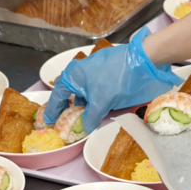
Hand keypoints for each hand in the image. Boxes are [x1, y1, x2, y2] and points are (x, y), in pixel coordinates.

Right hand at [43, 27, 181, 131]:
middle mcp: (80, 72)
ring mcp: (93, 71)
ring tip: (85, 119)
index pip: (57, 96)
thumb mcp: (101, 102)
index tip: (49, 121)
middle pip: (71, 94)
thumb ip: (90, 117)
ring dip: (85, 106)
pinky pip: (95, 89)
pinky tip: (99, 109)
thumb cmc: (116, 78)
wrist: (141, 61)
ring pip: (84, 92)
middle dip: (70, 109)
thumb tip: (86, 128)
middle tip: (68, 123)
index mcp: (72, 76)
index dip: (53, 110)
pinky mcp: (105, 72)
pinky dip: (95, 100)